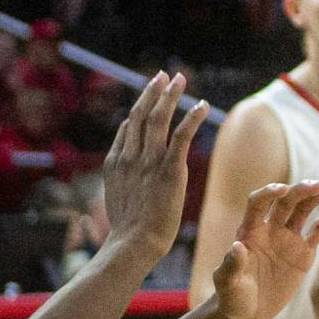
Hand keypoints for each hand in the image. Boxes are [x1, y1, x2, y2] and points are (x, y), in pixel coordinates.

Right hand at [101, 72, 208, 261]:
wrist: (133, 243)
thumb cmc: (128, 227)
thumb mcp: (117, 193)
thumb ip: (122, 173)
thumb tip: (124, 157)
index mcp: (116, 162)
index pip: (128, 126)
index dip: (140, 106)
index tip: (151, 91)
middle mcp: (130, 157)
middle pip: (141, 115)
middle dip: (154, 92)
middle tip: (165, 75)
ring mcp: (149, 162)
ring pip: (159, 120)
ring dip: (171, 97)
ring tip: (181, 79)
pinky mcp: (169, 170)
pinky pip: (182, 137)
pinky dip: (192, 118)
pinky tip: (202, 105)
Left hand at [209, 181, 318, 318]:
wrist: (247, 313)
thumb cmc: (231, 297)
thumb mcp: (227, 284)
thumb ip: (231, 266)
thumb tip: (237, 246)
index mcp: (250, 231)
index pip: (259, 202)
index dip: (269, 193)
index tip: (283, 190)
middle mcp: (270, 229)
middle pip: (287, 201)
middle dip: (300, 191)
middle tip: (317, 185)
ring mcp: (288, 238)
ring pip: (304, 210)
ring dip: (318, 196)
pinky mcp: (304, 251)